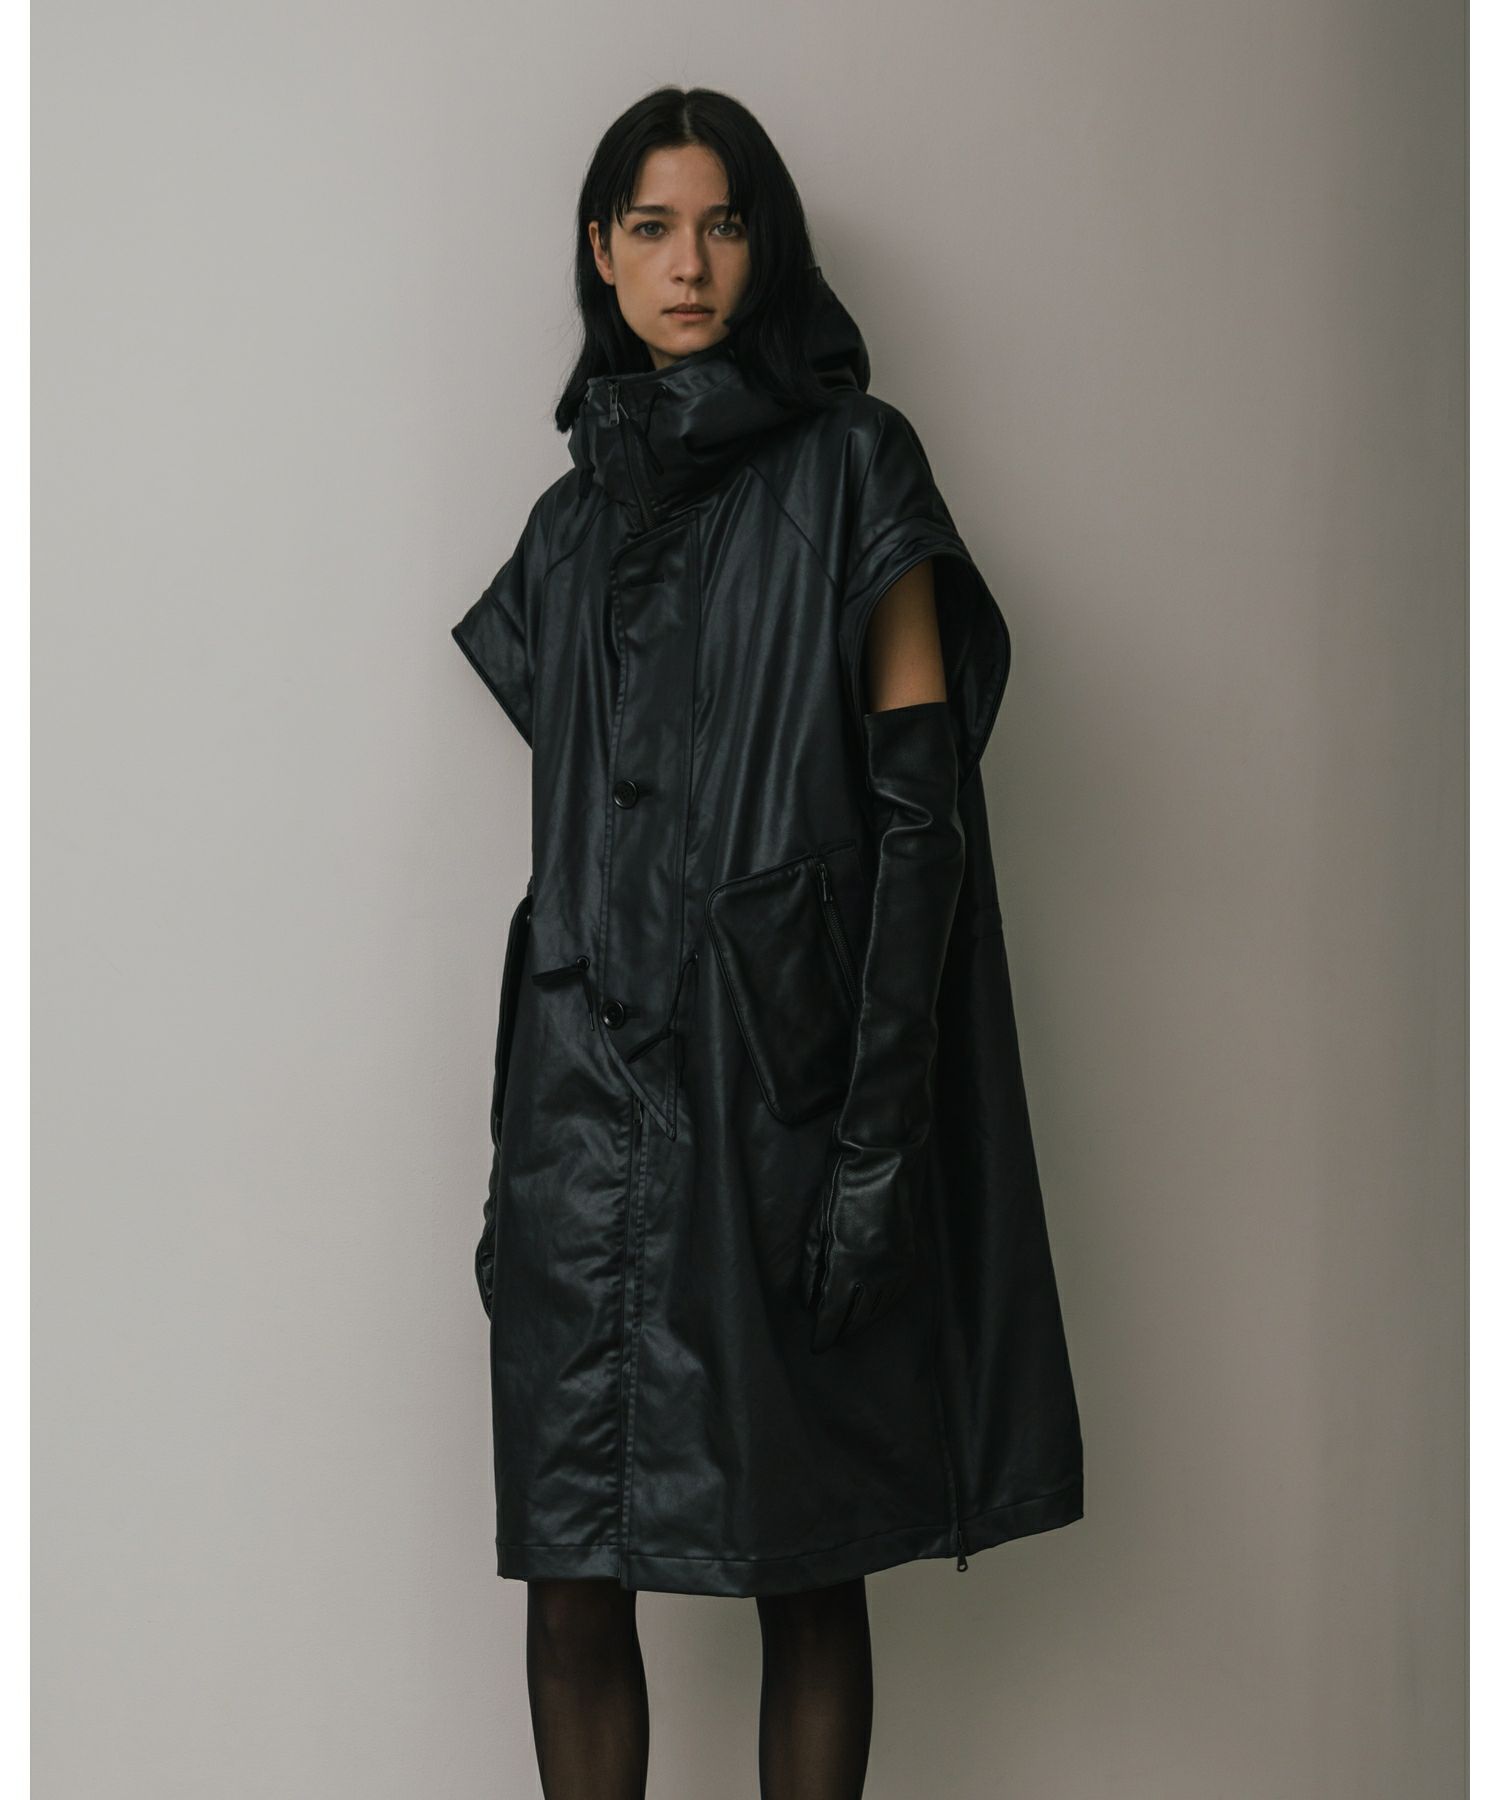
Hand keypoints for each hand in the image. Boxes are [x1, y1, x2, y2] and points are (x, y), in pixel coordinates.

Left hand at [800, 1145, 918, 1352]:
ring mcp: (894, 1266)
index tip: (817, 1346)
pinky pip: (896, 1294)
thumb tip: (809, 1301)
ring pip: (879, 1308)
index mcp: (847, 1265)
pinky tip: (875, 1310)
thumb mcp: (817, 1227)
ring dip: (863, 1322)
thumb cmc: (842, 1189)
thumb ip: (813, 1267)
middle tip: (832, 1340)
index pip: (833, 1313)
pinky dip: (883, 1307)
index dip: (824, 1333)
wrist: (881, 1162)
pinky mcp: (907, 1256)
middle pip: (857, 1316)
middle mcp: (874, 1272)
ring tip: (850, 1330)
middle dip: (842, 1331)